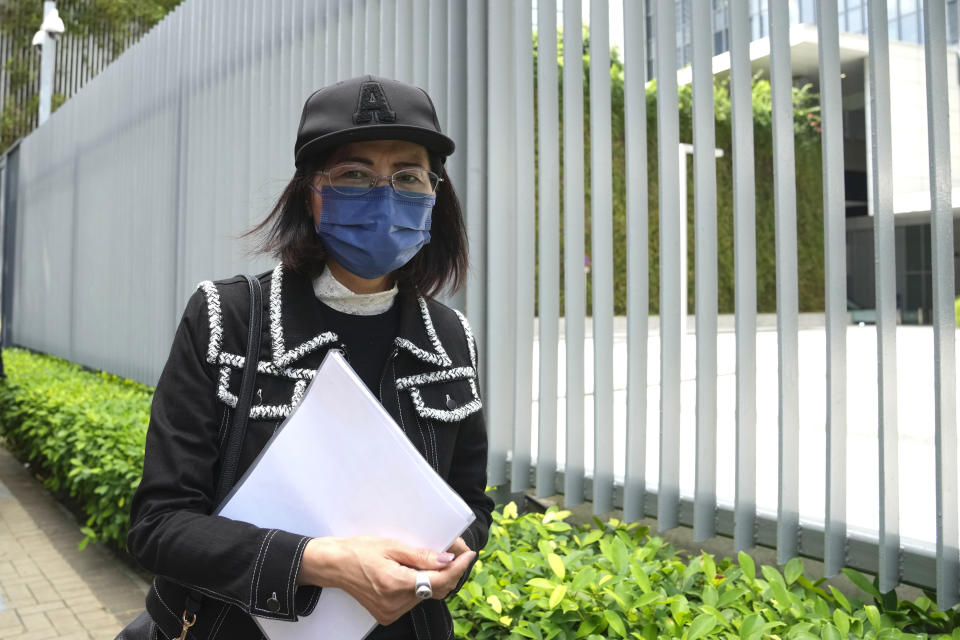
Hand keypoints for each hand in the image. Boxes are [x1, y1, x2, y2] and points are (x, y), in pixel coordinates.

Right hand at [298, 536, 475, 624]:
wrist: (334, 566)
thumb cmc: (359, 551)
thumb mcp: (391, 546)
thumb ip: (421, 556)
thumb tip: (448, 560)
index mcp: (396, 584)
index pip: (439, 580)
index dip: (458, 567)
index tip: (469, 554)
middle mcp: (395, 604)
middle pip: (436, 589)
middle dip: (449, 570)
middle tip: (454, 551)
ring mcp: (391, 612)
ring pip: (427, 596)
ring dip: (435, 578)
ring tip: (432, 558)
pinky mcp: (388, 615)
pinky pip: (414, 600)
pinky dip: (421, 586)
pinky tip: (416, 571)